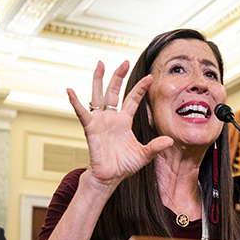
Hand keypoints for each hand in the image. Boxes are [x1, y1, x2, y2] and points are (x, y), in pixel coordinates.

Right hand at [67, 61, 172, 191]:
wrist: (109, 177)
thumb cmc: (124, 166)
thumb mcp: (144, 155)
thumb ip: (155, 146)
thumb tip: (170, 140)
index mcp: (124, 121)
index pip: (133, 99)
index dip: (140, 88)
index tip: (150, 77)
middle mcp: (112, 117)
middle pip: (114, 91)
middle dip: (118, 76)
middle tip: (124, 62)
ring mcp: (100, 121)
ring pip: (99, 95)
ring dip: (99, 79)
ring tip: (100, 64)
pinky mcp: (90, 128)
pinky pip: (82, 113)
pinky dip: (75, 102)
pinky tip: (70, 91)